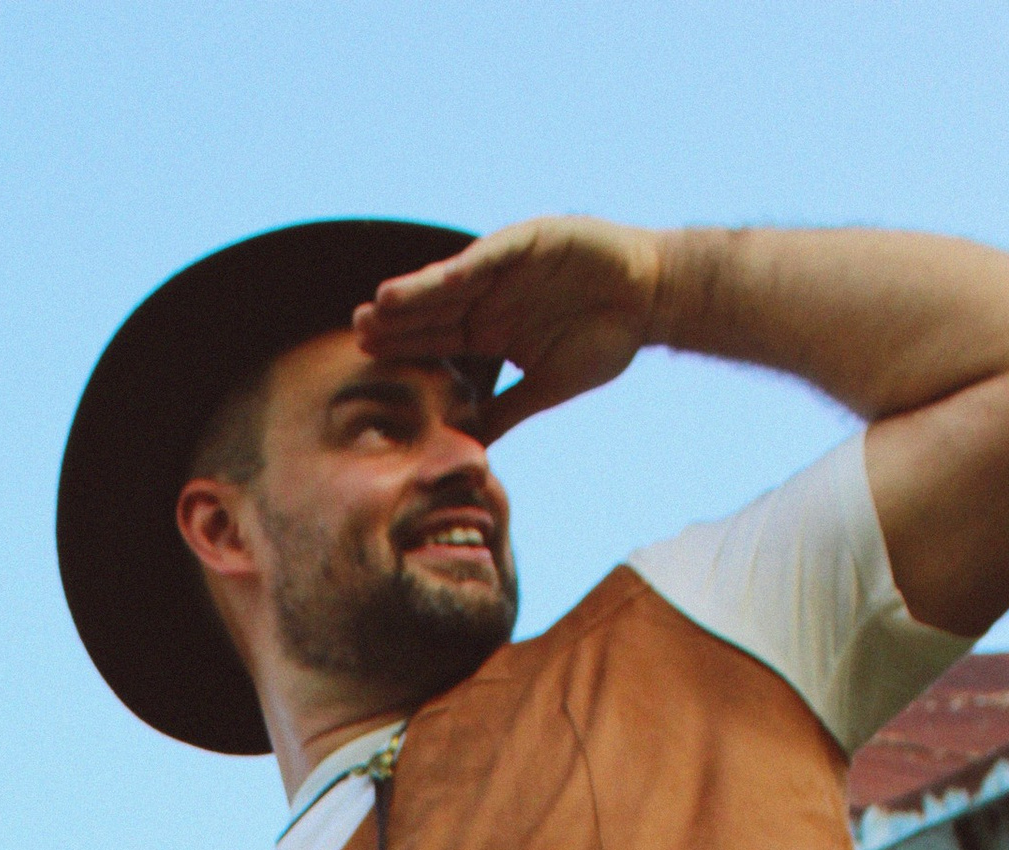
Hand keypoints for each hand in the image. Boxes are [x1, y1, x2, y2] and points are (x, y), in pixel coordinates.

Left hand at [354, 216, 666, 429]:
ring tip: (378, 306)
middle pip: (434, 312)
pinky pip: (488, 257)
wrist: (651, 300)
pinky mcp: (527, 242)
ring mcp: (506, 269)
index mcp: (491, 333)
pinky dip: (460, 270)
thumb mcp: (547, 387)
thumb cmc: (604, 341)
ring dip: (416, 295)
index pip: (439, 343)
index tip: (368, 363)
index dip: (406, 350)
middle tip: (356, 332)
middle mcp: (490, 299)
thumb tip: (471, 448)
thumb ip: (507, 411)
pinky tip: (431, 282)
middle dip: (397, 322)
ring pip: (451, 284)